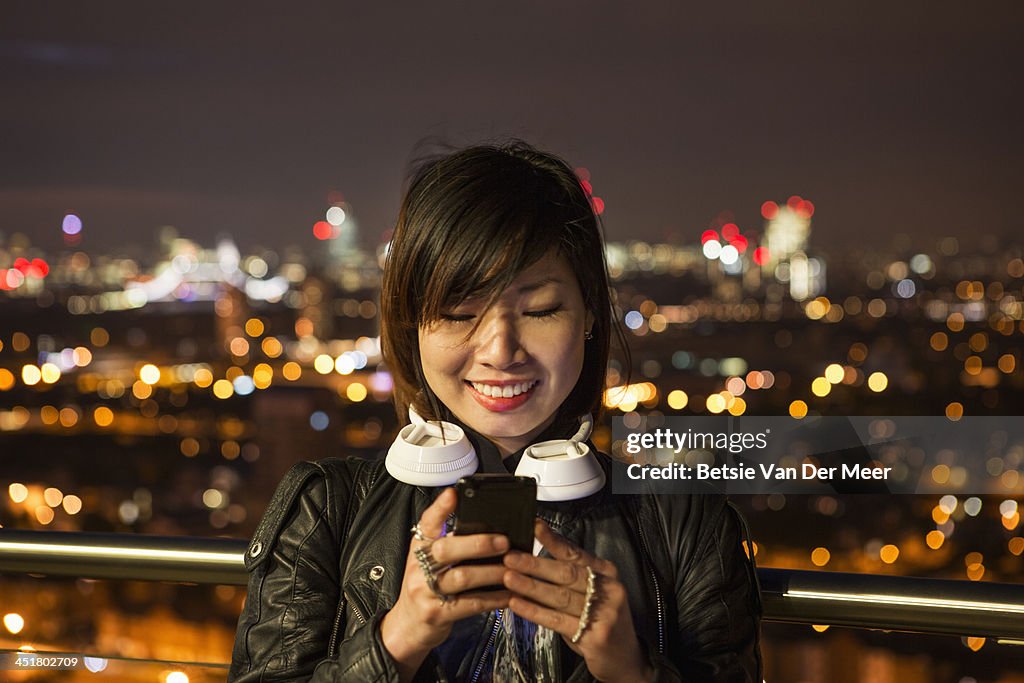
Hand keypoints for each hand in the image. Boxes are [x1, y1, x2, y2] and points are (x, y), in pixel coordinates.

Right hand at [380, 488, 511, 680]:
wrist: (408, 625)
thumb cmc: (426, 587)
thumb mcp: (429, 560)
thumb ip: (450, 543)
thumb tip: (487, 526)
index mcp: (420, 548)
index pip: (427, 522)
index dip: (440, 508)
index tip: (454, 493)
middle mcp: (419, 567)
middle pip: (445, 549)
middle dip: (478, 543)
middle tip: (504, 541)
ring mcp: (425, 591)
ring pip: (461, 577)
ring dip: (492, 572)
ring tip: (512, 569)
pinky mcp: (437, 614)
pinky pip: (470, 604)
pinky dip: (493, 598)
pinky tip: (508, 595)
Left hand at [502, 519, 653, 682]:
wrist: (625, 658)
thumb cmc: (601, 620)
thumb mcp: (593, 592)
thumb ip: (570, 576)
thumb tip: (533, 557)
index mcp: (607, 572)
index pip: (576, 553)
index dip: (553, 540)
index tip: (534, 526)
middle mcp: (609, 589)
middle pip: (566, 573)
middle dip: (535, 565)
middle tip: (510, 557)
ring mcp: (605, 613)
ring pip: (560, 596)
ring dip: (531, 587)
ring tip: (508, 579)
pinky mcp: (595, 636)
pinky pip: (558, 620)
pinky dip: (535, 612)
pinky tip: (517, 605)